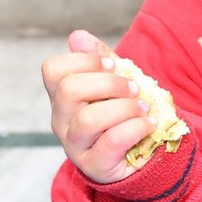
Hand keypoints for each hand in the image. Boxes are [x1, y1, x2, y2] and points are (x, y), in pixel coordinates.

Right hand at [42, 29, 152, 183]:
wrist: (139, 157)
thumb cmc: (122, 116)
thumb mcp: (114, 84)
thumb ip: (99, 60)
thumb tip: (77, 35)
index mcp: (62, 97)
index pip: (52, 69)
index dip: (84, 60)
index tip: (113, 64)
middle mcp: (61, 121)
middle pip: (69, 90)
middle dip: (110, 83)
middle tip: (134, 88)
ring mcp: (75, 145)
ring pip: (88, 119)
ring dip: (125, 108)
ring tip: (143, 108)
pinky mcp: (95, 165)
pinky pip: (112, 142)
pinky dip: (136, 128)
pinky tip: (149, 124)